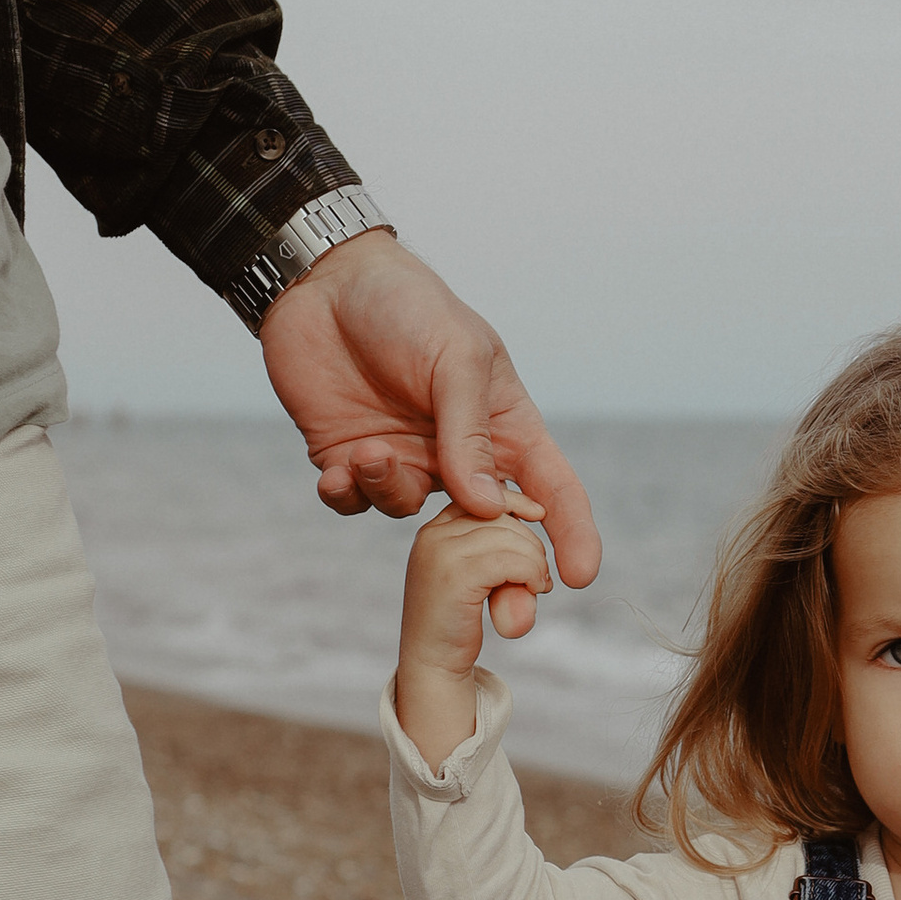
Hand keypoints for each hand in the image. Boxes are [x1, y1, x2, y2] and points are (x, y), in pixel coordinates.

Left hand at [257, 231, 601, 588]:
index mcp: (504, 425)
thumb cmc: (407, 306)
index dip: (571, 533)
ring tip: (372, 455)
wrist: (322, 283)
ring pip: (413, 517)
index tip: (577, 576)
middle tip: (508, 616)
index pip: (550, 488)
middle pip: (490, 531)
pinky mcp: (353, 462)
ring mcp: (408, 461)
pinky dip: (349, 496)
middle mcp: (459, 455)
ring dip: (392, 494)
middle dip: (500, 575)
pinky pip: (357, 503)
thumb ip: (470, 432)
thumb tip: (485, 508)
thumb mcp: (457, 357)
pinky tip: (338, 470)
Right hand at [394, 491, 555, 767]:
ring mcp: (440, 552)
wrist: (435, 667)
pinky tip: (532, 590)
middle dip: (530, 543)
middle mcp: (432, 533)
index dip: (516, 503)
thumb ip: (497, 540)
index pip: (483, 495)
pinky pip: (512, 560)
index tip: (538, 516)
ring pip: (511, 537)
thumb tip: (535, 508)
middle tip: (536, 578)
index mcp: (435, 529)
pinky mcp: (455, 576)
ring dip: (535, 562)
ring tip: (535, 588)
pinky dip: (531, 573)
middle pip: (502, 514)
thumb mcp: (479, 573)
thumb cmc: (460, 623)